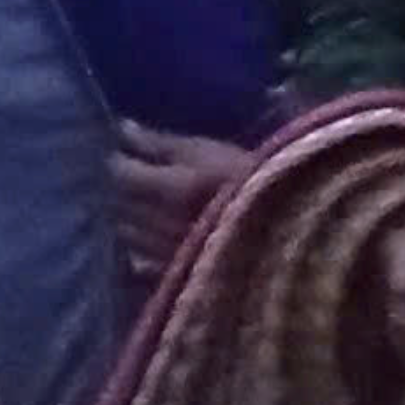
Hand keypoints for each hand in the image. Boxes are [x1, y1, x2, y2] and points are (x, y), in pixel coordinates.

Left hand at [109, 122, 253, 276]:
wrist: (286, 224)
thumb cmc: (250, 179)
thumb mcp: (210, 151)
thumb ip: (163, 144)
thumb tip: (122, 129)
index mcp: (175, 188)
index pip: (124, 174)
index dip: (118, 162)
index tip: (121, 154)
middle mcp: (167, 224)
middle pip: (122, 206)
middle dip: (120, 191)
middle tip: (127, 179)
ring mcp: (171, 254)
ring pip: (129, 235)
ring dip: (128, 219)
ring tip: (138, 207)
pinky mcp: (178, 275)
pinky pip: (143, 262)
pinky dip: (140, 248)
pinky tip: (151, 237)